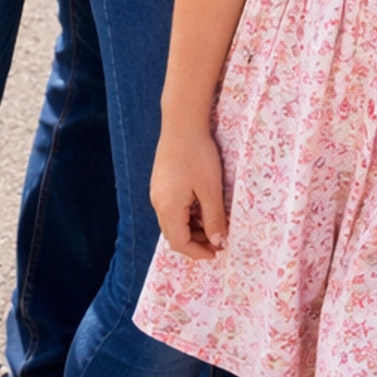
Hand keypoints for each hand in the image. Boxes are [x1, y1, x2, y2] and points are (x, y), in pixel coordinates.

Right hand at [151, 123, 228, 257]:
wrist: (182, 123)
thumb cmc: (198, 155)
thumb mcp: (211, 189)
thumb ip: (214, 218)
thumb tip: (217, 242)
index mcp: (168, 209)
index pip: (180, 243)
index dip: (198, 252)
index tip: (217, 252)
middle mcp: (158, 204)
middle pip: (174, 235)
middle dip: (196, 242)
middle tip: (218, 240)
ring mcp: (157, 192)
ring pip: (173, 221)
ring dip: (192, 227)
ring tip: (214, 223)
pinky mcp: (161, 182)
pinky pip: (172, 207)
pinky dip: (187, 214)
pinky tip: (202, 205)